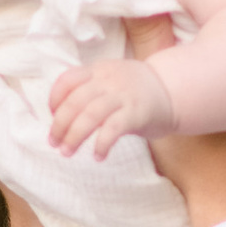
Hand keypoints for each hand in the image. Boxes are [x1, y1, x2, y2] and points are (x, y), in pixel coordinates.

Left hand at [48, 56, 176, 159]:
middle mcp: (109, 80)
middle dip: (59, 125)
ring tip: (66, 152)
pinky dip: (102, 144)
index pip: (67, 80)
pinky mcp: (137, 112)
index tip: (52, 117)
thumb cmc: (135, 92)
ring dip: (74, 136)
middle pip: (75, 101)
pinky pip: (113, 129)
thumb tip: (59, 118)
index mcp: (99, 70)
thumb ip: (88, 91)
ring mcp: (123, 95)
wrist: (173, 92)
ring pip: (90, 114)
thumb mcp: (110, 81)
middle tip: (54, 143)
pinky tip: (98, 156)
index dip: (54, 99)